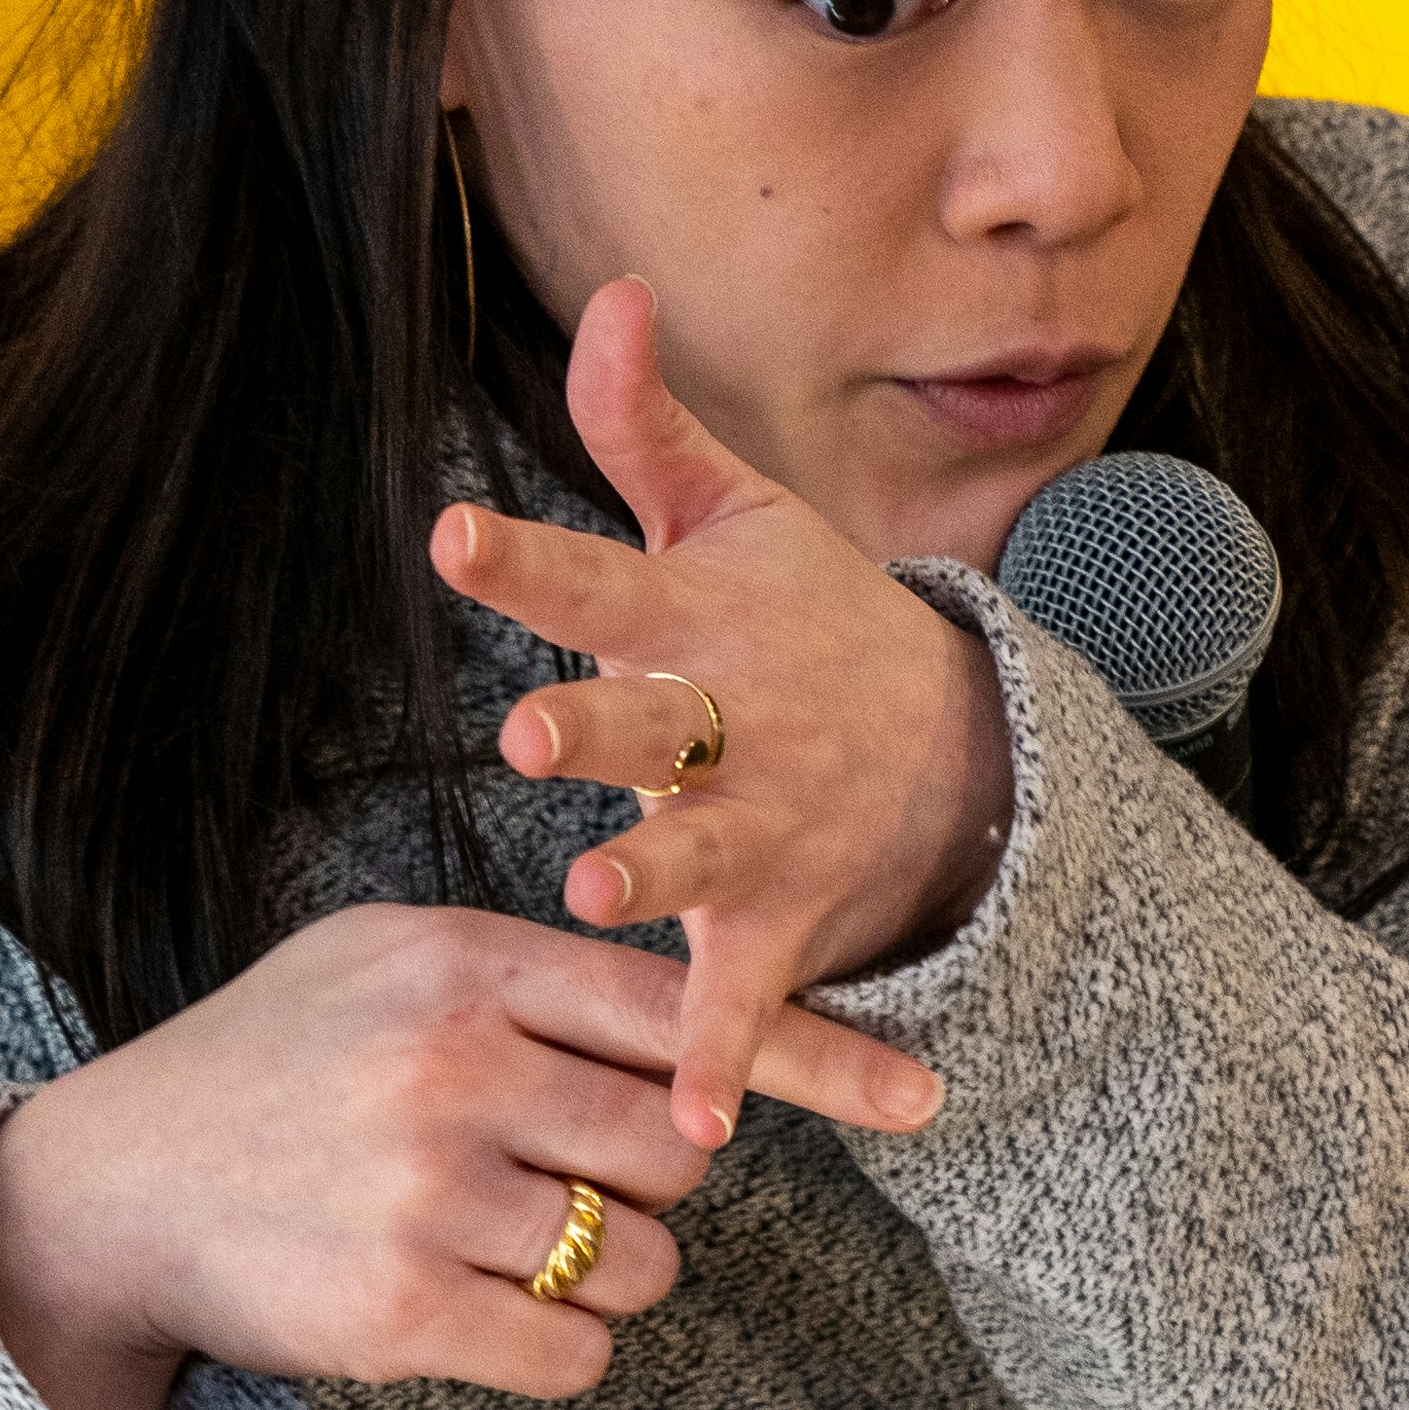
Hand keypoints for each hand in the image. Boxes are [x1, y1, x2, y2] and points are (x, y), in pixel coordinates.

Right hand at [0, 894, 940, 1409]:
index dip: (818, 1058)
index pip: (686, 1012)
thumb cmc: (273, 1067)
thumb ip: (532, 977)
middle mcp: (456, 1069)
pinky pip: (577, 1352)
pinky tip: (472, 1307)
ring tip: (496, 1238)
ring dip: (605, 1271)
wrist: (108, 1190)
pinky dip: (553, 1346)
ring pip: (644, 1263)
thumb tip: (700, 1009)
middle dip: (650, 1180)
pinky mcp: (404, 1313)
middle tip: (553, 1173)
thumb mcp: (386, 966)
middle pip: (683, 1149)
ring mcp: (430, 1194)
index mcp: (465, 965)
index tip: (926, 1096)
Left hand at [432, 278, 1018, 1153]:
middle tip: (531, 733)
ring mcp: (762, 824)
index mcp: (696, 619)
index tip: (450, 537)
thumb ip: (643, 423)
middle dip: (596, 728)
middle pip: (650, 722)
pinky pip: (746, 996)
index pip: (596, 581)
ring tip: (593, 893)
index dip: (524, 562)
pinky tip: (691, 1118)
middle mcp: (730, 720)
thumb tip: (609, 291)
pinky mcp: (783, 920)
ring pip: (694, 855)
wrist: (959, 748)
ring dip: (648, 876)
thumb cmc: (806, 617)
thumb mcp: (733, 514)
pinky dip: (723, 1056)